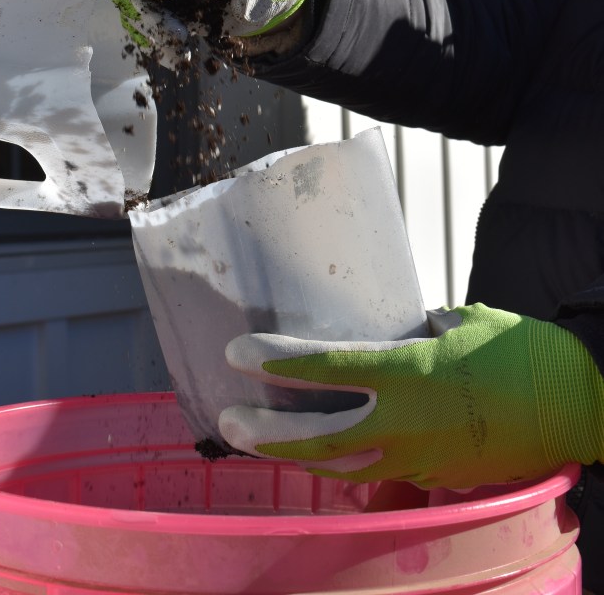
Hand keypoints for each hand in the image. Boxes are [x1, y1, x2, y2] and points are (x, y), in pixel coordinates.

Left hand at [219, 303, 603, 489]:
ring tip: (259, 442)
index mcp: (409, 372)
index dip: (277, 361)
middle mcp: (405, 421)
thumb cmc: (522, 352)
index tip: (237, 352)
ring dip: (296, 455)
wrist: (579, 405)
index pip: (326, 367)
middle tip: (229, 419)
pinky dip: (344, 465)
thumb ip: (419, 331)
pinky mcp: (436, 475)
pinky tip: (323, 457)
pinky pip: (379, 472)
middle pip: (319, 437)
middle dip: (268, 431)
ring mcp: (420, 457)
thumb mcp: (462, 322)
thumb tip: (398, 333)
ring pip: (342, 465)